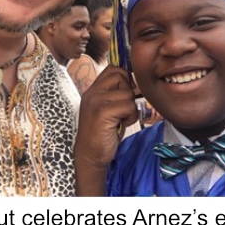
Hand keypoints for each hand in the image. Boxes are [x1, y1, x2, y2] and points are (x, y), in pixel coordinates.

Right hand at [74, 65, 137, 194]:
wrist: (89, 155)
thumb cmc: (102, 133)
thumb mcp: (105, 108)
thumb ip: (114, 93)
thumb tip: (134, 81)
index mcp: (92, 90)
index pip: (112, 69)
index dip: (125, 78)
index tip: (126, 94)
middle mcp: (92, 92)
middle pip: (121, 76)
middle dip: (128, 92)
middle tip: (123, 108)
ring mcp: (96, 101)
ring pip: (127, 93)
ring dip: (131, 107)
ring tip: (122, 118)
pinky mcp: (102, 112)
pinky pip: (129, 106)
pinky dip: (131, 117)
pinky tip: (122, 124)